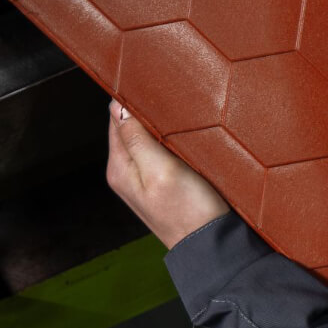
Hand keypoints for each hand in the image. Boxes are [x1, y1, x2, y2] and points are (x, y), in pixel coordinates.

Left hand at [106, 100, 229, 248]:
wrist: (213, 246)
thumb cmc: (188, 211)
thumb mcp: (161, 170)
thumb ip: (137, 138)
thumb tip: (117, 106)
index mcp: (119, 168)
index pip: (115, 118)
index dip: (131, 97)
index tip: (152, 81)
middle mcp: (128, 172)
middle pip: (131, 126)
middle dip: (147, 109)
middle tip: (170, 91)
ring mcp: (146, 178)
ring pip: (149, 136)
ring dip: (161, 123)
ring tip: (180, 109)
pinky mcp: (166, 181)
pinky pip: (163, 150)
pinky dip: (172, 138)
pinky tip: (186, 133)